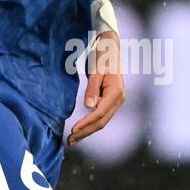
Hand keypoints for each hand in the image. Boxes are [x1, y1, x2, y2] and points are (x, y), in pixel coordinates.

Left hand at [67, 31, 125, 145]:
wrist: (111, 47)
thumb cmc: (103, 56)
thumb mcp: (96, 70)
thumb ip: (92, 88)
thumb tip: (88, 106)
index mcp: (116, 92)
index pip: (99, 113)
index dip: (86, 124)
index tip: (72, 130)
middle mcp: (119, 99)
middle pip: (101, 121)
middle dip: (85, 132)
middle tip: (70, 141)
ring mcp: (116, 101)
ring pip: (102, 121)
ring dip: (87, 131)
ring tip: (73, 139)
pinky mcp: (111, 100)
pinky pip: (101, 116)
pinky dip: (91, 124)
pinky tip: (81, 129)